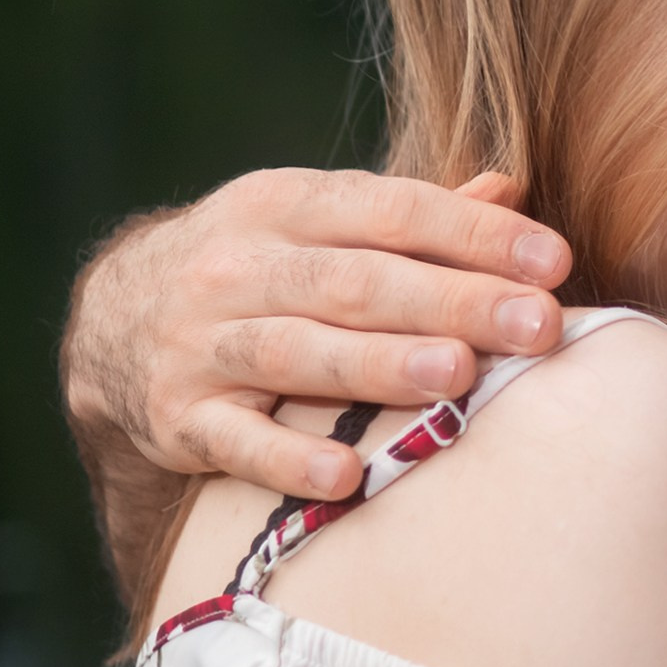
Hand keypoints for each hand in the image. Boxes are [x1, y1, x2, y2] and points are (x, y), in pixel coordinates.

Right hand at [63, 167, 571, 501]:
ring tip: (459, 374)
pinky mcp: (180, 418)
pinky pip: (236, 442)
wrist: (112, 326)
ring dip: (381, 365)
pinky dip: (287, 459)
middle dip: (454, 300)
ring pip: (300, 353)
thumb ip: (410, 214)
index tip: (553, 261)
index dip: (473, 235)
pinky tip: (347, 475)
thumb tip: (510, 191)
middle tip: (537, 324)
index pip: (390, 210)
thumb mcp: (317, 223)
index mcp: (284, 204)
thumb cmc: (260, 270)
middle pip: (357, 283)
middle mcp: (238, 266)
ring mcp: (202, 344)